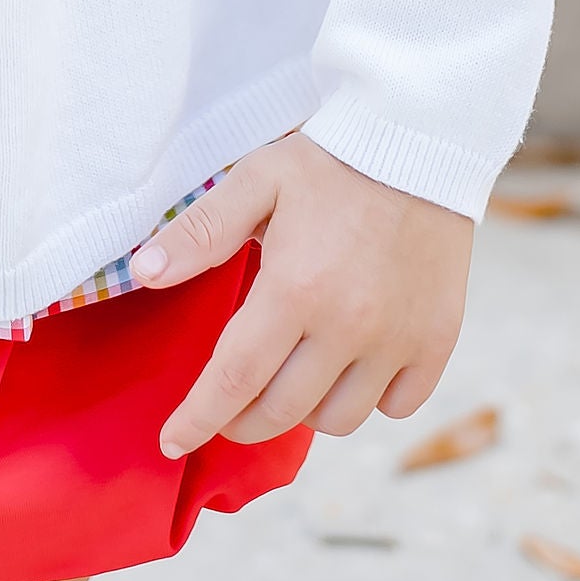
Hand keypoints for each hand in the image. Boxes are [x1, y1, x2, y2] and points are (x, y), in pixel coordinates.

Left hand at [135, 130, 471, 456]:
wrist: (422, 139)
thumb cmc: (330, 159)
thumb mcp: (255, 180)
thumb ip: (199, 232)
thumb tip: (143, 273)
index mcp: (294, 289)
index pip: (233, 381)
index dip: (197, 420)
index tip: (172, 442)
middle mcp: (347, 327)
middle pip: (281, 412)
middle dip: (240, 421)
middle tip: (226, 407)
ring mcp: (397, 340)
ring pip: (339, 420)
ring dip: (305, 411)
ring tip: (292, 376)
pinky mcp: (436, 341)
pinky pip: (397, 405)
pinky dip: (371, 400)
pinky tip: (353, 367)